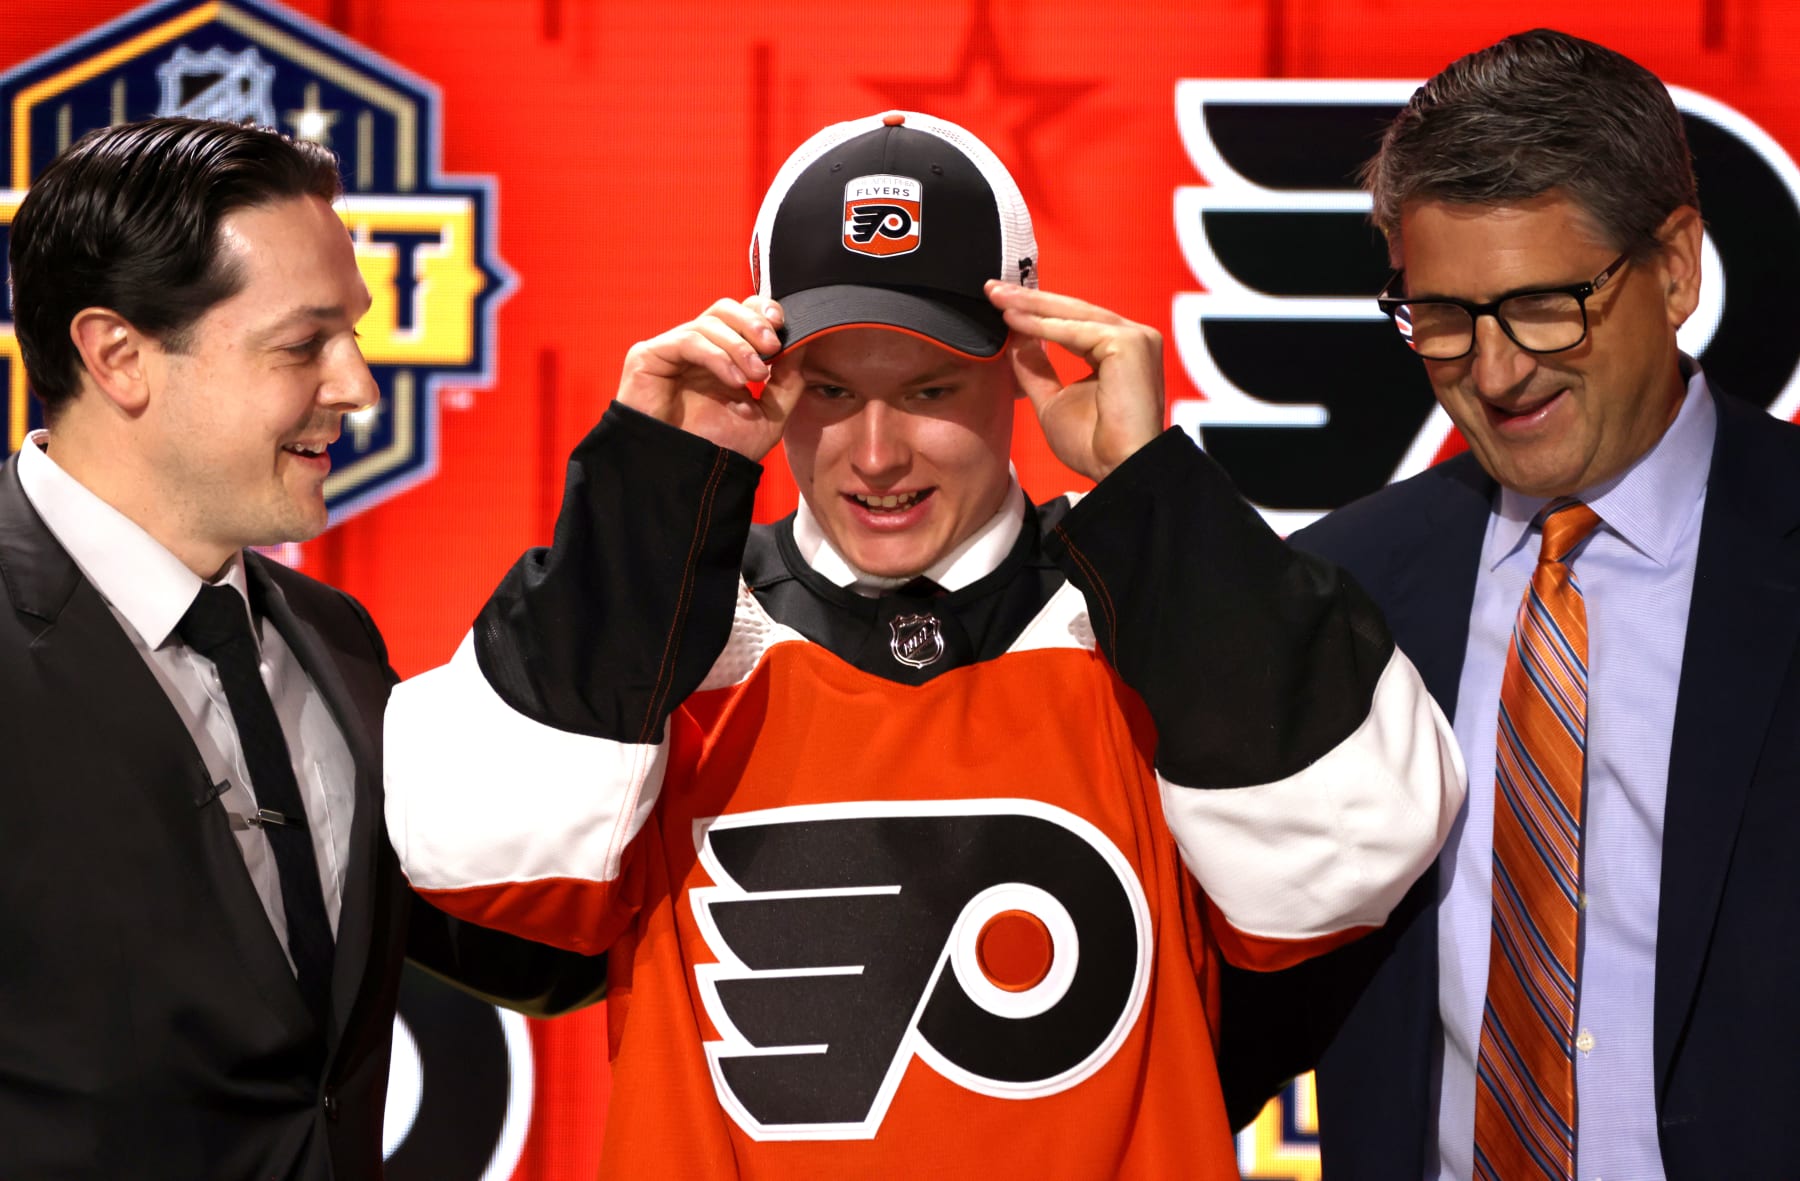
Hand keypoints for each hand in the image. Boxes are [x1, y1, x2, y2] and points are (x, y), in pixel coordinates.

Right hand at [615, 298, 805, 460]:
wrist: (688, 478)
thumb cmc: (721, 450)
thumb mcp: (768, 416)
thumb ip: (787, 382)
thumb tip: (803, 344)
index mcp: (720, 357)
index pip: (739, 314)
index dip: (760, 311)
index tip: (782, 325)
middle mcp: (696, 349)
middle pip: (723, 308)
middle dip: (753, 323)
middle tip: (772, 347)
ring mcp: (671, 351)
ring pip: (709, 323)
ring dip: (739, 346)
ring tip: (756, 376)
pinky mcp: (649, 357)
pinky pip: (688, 340)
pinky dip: (717, 356)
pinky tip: (734, 381)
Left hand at [987, 281, 1163, 481]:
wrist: (1117, 471)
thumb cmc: (1093, 447)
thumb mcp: (1052, 400)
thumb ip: (1036, 369)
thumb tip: (1015, 339)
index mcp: (1119, 351)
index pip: (1074, 321)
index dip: (1037, 311)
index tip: (1001, 304)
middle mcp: (1134, 339)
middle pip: (1073, 311)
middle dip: (1029, 299)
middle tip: (992, 289)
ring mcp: (1136, 338)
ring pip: (1073, 314)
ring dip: (1031, 305)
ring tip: (996, 298)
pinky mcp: (1130, 343)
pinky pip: (1077, 330)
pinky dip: (1042, 325)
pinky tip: (1013, 319)